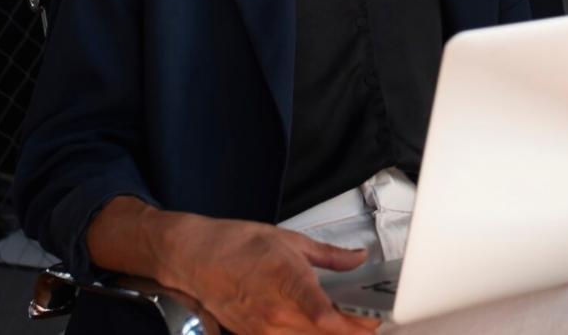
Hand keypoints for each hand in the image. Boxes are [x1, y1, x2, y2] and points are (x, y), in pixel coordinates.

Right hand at [157, 214, 377, 334]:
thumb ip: (329, 256)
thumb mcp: (291, 240)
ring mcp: (262, 330)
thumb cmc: (238, 244)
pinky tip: (315, 327)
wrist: (194, 257)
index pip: (325, 318)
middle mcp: (275, 314)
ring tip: (347, 325)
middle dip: (350, 332)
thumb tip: (358, 258)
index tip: (373, 321)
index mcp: (288, 283)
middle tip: (369, 321)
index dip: (353, 325)